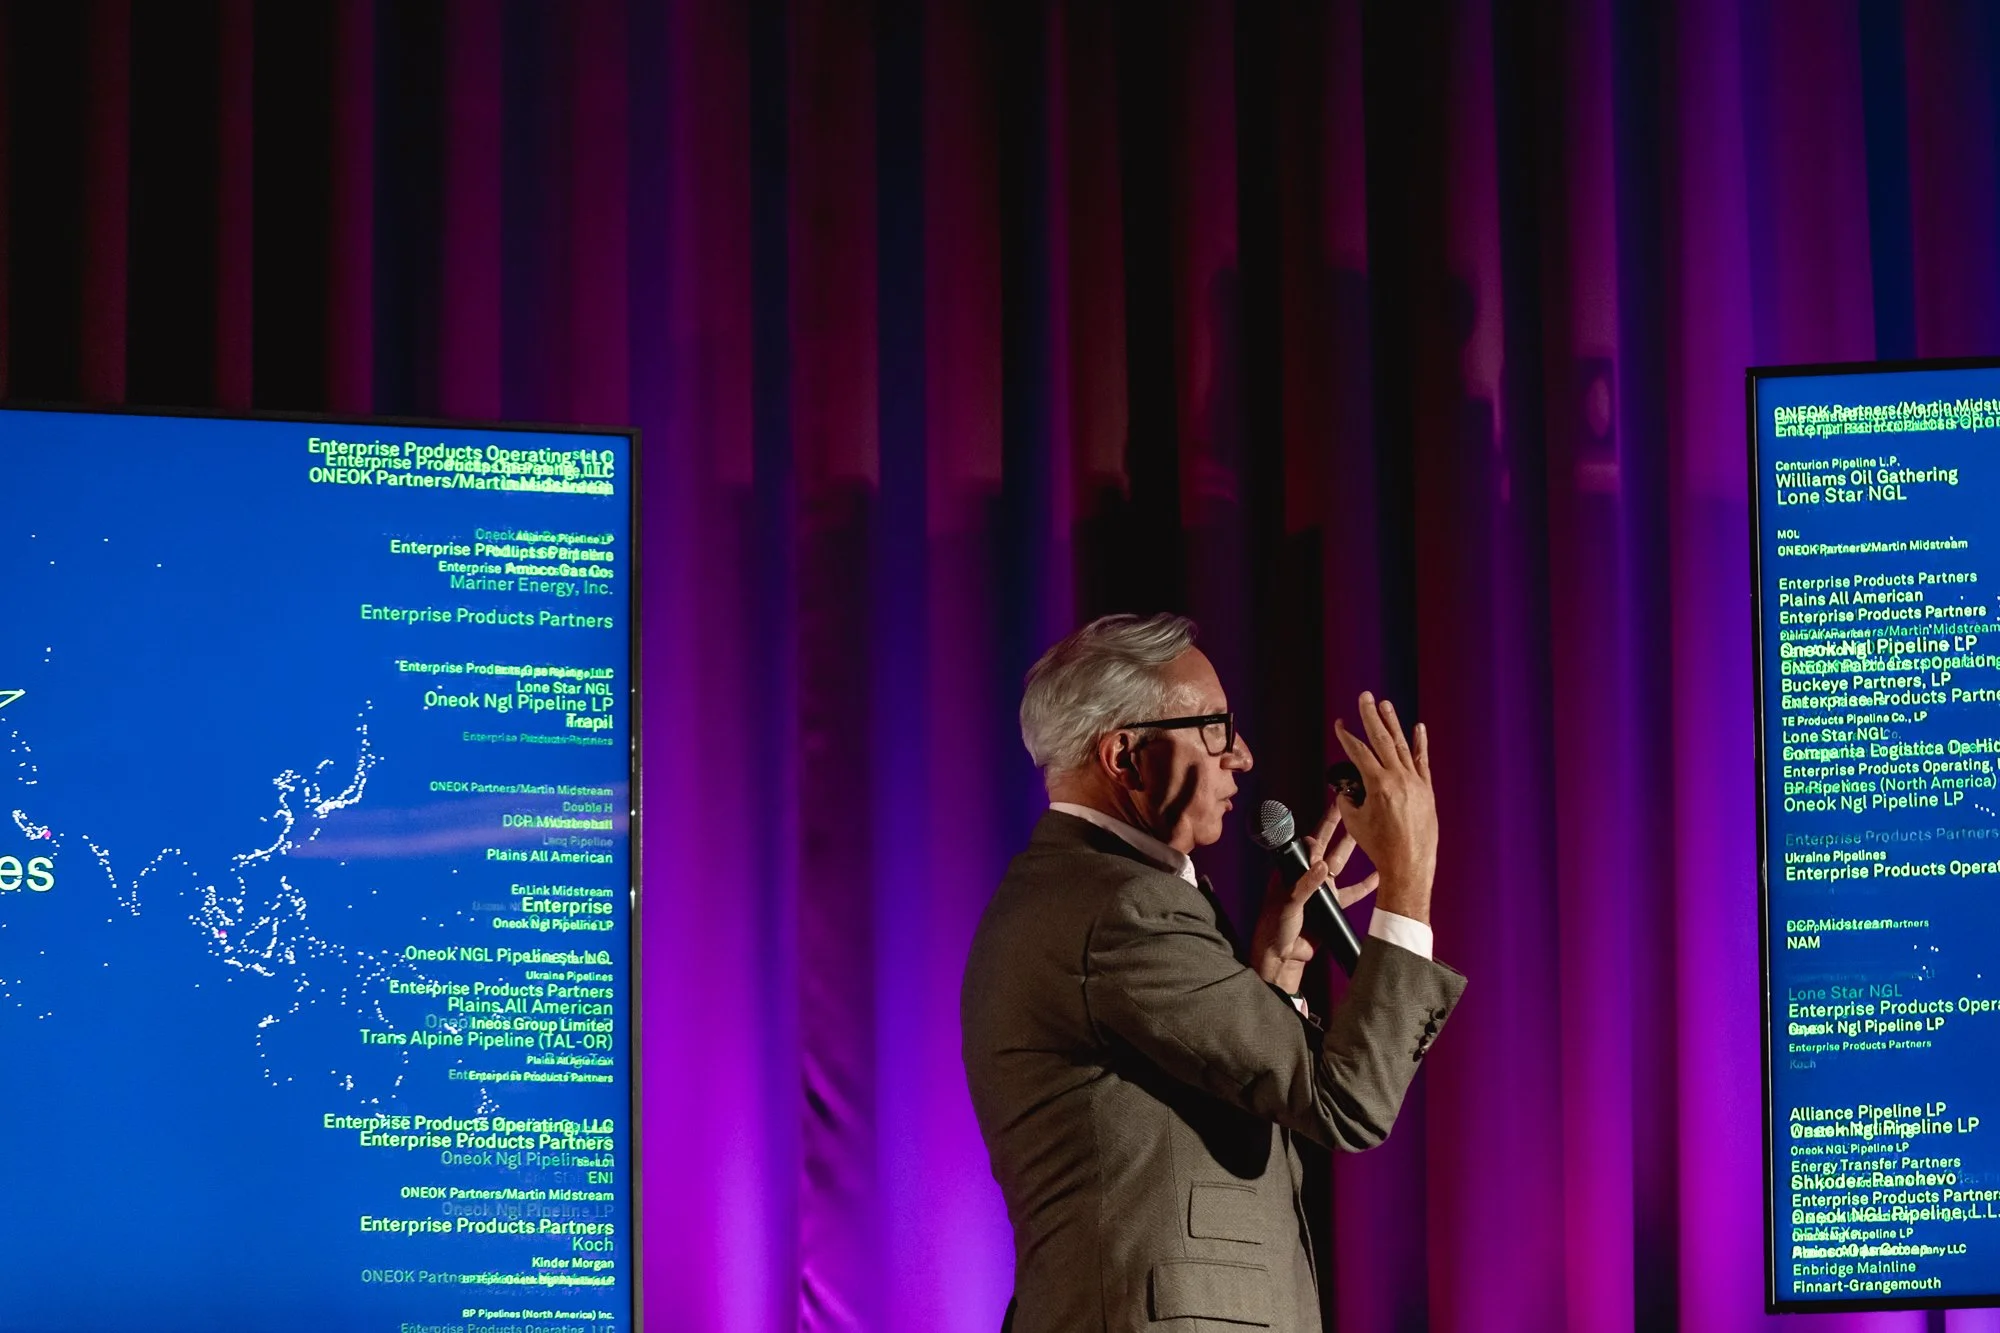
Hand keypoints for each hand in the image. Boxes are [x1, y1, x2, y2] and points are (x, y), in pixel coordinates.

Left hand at [1250, 808, 1378, 993]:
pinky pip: (1353, 892)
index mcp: (1295, 870)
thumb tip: (1323, 866)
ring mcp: (1323, 889)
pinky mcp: (1333, 905)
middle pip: (1328, 844)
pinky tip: (1379, 875)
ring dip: (1352, 848)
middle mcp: (1309, 875)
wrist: (1284, 954)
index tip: (1335, 805)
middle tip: (1351, 805)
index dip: (1323, 824)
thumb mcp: (1289, 904)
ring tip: (1368, 831)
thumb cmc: (1276, 927)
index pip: (1310, 841)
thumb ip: (1305, 886)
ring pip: (1341, 863)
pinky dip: (1366, 885)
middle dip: (1339, 826)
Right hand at [1331, 692, 1435, 923]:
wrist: (1409, 865)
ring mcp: (1416, 783)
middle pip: (1382, 740)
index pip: (1359, 752)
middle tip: (1364, 697)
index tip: (1340, 723)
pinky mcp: (1427, 791)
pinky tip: (1418, 727)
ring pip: (1403, 746)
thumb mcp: (1355, 824)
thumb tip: (1346, 791)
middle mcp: (1399, 779)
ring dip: (1393, 724)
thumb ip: (1348, 801)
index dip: (1347, 736)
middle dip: (1370, 716)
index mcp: (1378, 785)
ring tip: (1385, 705)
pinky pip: (1422, 762)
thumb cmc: (1380, 848)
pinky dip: (1420, 744)